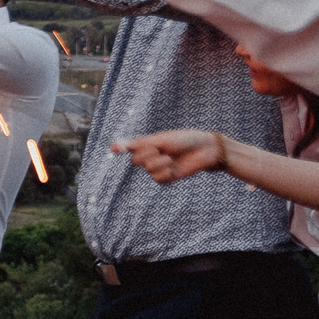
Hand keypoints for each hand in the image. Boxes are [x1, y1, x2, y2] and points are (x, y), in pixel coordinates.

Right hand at [113, 129, 231, 185]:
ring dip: (159, 163)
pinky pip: (158, 179)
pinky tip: (174, 168)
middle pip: (136, 160)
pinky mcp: (167, 178)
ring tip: (171, 158)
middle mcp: (151, 157)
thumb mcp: (161, 140)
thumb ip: (139, 144)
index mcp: (148, 145)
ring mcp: (159, 168)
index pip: (129, 148)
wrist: (205, 149)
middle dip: (147, 154)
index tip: (115, 148)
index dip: (121, 147)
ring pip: (148, 169)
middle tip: (161, 149)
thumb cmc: (184, 140)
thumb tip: (113, 147)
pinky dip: (165, 172)